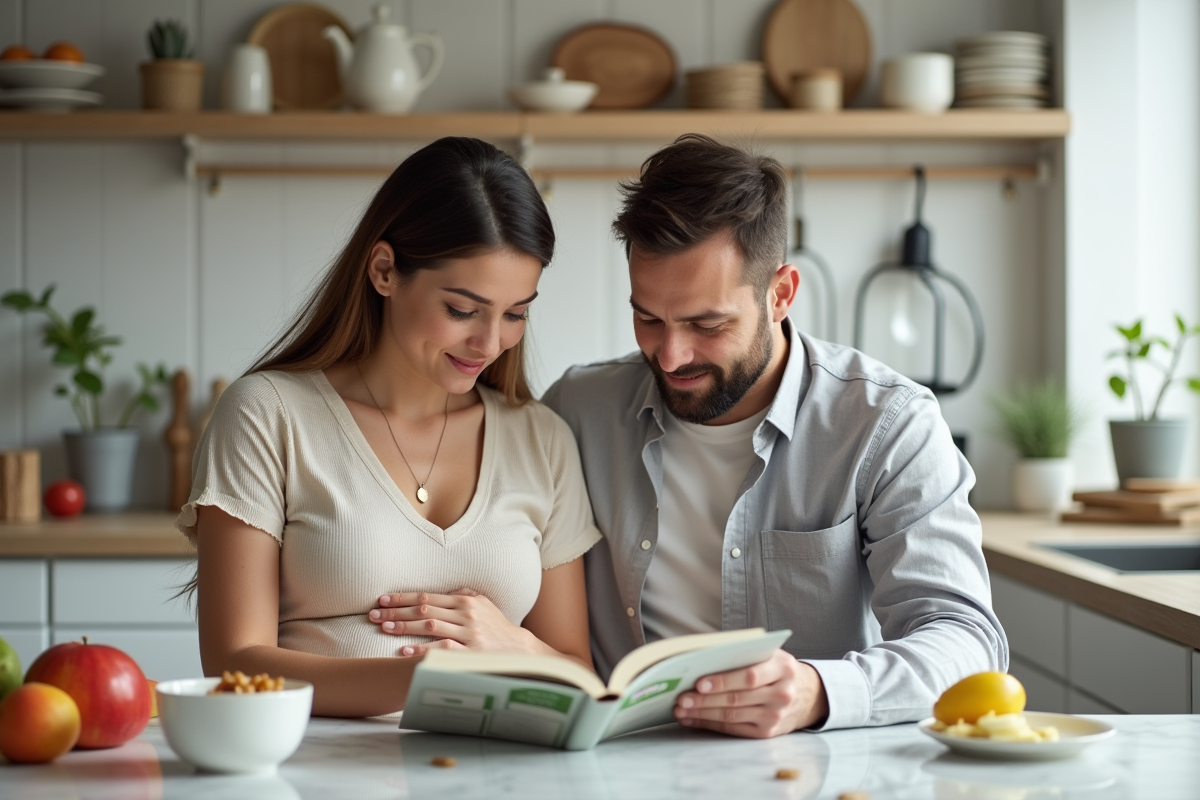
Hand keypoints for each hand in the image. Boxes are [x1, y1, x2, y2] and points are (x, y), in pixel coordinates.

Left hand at [368, 589, 543, 656]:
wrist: (521, 650)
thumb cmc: (498, 627)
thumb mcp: (483, 605)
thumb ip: (463, 596)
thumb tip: (442, 591)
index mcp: (465, 601)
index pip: (427, 597)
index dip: (402, 598)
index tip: (382, 599)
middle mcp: (466, 614)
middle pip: (423, 610)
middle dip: (395, 611)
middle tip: (373, 613)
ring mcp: (468, 634)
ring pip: (429, 626)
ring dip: (404, 627)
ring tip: (384, 627)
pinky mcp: (470, 653)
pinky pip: (442, 649)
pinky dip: (422, 649)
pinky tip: (404, 651)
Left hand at [672, 649, 827, 737]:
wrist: (807, 695)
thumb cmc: (778, 669)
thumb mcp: (770, 654)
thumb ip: (745, 653)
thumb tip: (703, 659)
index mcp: (783, 668)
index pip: (749, 677)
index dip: (723, 681)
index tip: (699, 682)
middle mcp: (782, 694)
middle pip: (736, 699)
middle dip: (704, 700)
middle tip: (682, 698)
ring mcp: (775, 716)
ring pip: (731, 716)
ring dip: (703, 713)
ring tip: (681, 709)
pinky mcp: (767, 732)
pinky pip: (733, 729)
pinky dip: (710, 724)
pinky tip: (693, 719)